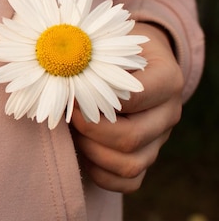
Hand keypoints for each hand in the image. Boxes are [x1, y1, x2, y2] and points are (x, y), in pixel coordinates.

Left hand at [71, 22, 183, 192]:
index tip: (71, 93)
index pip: (135, 98)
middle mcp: (169, 112)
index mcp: (167, 79)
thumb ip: (89, 55)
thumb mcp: (106, 42)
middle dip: (89, 130)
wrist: (134, 59)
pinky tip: (82, 153)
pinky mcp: (147, 156)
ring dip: (92, 152)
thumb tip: (55, 71)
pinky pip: (129, 182)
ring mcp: (160, 139)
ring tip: (73, 132)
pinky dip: (101, 174)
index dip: (96, 100)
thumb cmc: (113, 48)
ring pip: (130, 165)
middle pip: (131, 137)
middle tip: (68, 115)